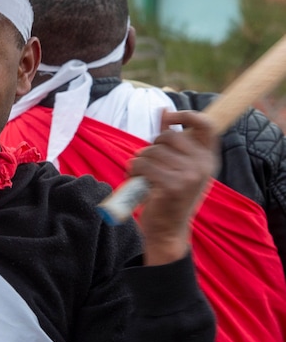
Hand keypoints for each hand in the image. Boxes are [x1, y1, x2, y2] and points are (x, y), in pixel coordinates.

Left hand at [129, 109, 218, 264]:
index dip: (187, 115)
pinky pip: (142, 165)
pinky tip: (137, 183)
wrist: (168, 231)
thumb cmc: (170, 195)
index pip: (206, 125)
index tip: (169, 118)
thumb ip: (172, 138)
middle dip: (151, 148)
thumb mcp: (177, 165)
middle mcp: (203, 166)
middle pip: (166, 137)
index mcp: (208, 158)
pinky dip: (133, 171)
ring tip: (143, 177)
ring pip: (150, 151)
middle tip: (150, 166)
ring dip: (139, 162)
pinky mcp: (171, 186)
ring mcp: (189, 176)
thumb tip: (164, 110)